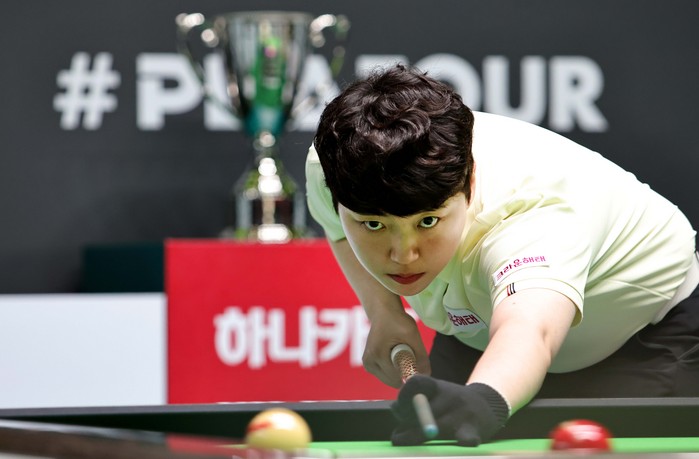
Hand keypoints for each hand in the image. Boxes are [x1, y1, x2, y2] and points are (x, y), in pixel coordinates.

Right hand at [362, 309, 429, 387]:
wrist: (382, 312)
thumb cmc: (397, 320)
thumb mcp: (412, 335)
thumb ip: (421, 356)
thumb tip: (427, 375)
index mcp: (377, 355)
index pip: (397, 377)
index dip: (410, 373)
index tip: (416, 361)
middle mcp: (368, 362)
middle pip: (393, 381)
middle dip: (404, 372)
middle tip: (408, 353)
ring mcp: (367, 364)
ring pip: (389, 380)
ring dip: (399, 370)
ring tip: (400, 352)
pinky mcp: (369, 364)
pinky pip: (385, 375)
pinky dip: (394, 369)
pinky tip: (395, 354)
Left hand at [391, 375, 508, 445]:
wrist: (489, 404)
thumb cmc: (452, 404)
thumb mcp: (435, 396)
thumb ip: (415, 402)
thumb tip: (394, 410)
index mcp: (438, 387)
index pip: (415, 385)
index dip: (403, 397)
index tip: (398, 409)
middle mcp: (450, 396)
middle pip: (421, 411)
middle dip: (406, 424)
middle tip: (398, 438)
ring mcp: (463, 413)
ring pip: (435, 427)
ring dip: (417, 437)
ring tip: (405, 442)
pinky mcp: (475, 430)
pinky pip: (466, 437)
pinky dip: (462, 441)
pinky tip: (460, 443)